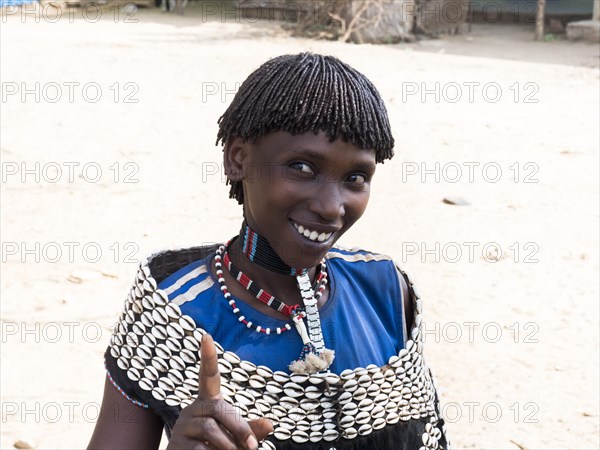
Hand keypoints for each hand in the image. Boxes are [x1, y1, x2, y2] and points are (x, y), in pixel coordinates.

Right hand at [167, 334, 272, 449]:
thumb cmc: (217, 448)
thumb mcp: (236, 437)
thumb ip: (250, 430)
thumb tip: (271, 424)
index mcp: (208, 402)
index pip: (208, 376)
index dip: (208, 357)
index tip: (206, 336)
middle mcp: (193, 408)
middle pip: (220, 410)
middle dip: (239, 428)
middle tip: (253, 447)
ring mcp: (183, 425)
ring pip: (211, 430)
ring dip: (228, 446)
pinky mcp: (177, 442)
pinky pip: (200, 447)